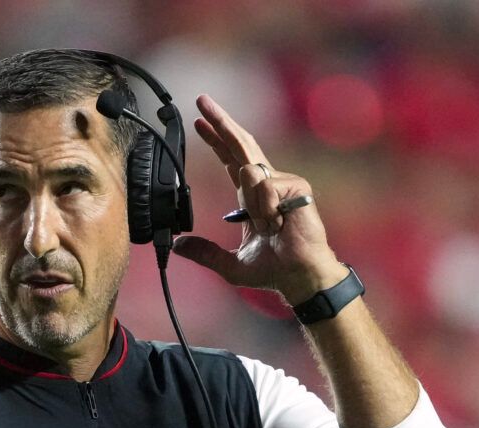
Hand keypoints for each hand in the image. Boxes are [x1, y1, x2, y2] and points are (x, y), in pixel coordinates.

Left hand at [173, 94, 345, 303]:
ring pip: (248, 174)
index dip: (215, 140)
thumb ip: (205, 253)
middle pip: (241, 144)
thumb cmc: (275, 270)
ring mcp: (283, 183)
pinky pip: (264, 189)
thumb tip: (179, 248)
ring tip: (269, 228)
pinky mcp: (296, 187)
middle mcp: (267, 184)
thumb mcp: (230, 264)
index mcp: (252, 195)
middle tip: (202, 100)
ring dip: (252, 207)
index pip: (230, 159)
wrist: (299, 277)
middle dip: (221, 121)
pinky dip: (265, 211)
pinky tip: (279, 225)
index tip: (198, 123)